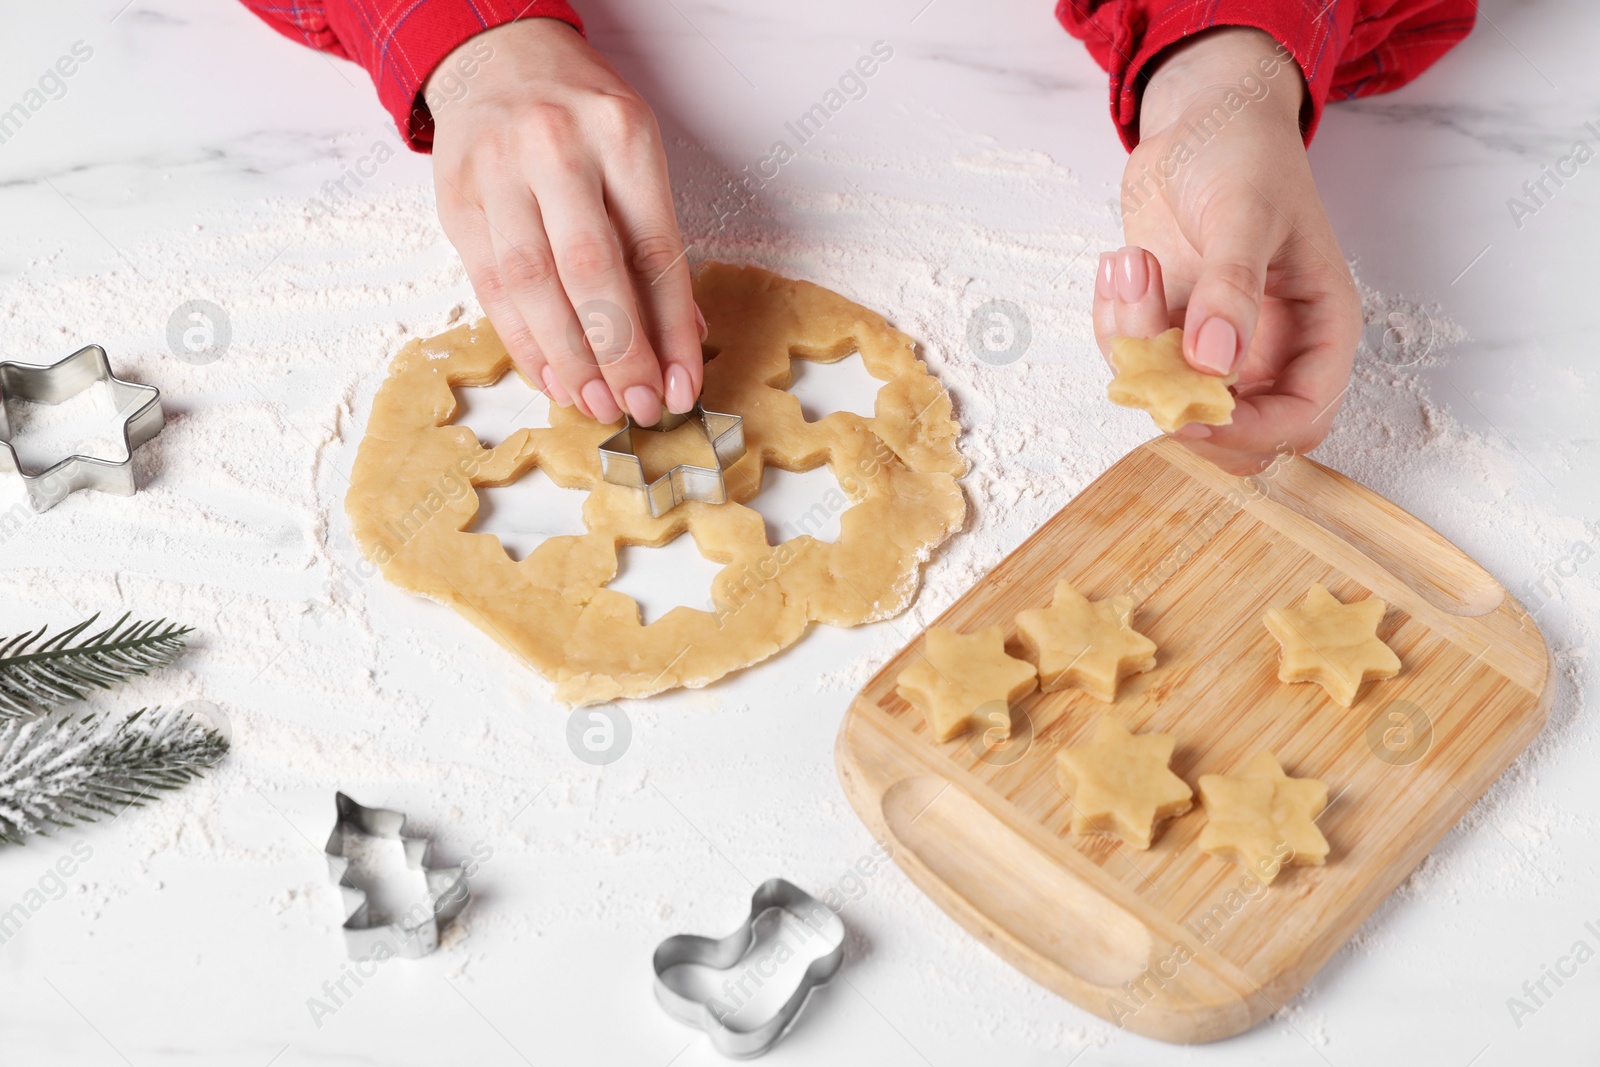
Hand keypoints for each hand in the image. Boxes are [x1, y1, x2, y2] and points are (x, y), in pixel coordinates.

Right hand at [428, 19, 703, 425]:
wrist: (498, 58)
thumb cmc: (580, 117)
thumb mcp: (634, 154)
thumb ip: (654, 241)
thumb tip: (683, 338)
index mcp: (621, 135)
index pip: (655, 250)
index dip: (672, 330)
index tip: (683, 385)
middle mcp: (557, 148)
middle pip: (592, 271)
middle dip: (620, 353)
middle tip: (639, 407)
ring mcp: (498, 171)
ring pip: (533, 285)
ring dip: (568, 358)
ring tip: (595, 404)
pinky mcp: (456, 199)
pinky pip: (491, 287)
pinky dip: (524, 342)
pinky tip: (552, 377)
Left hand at [1092, 27, 1361, 475]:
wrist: (1199, 121)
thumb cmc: (1245, 155)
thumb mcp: (1245, 211)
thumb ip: (1232, 287)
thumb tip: (1216, 361)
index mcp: (1319, 329)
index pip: (1300, 419)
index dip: (1249, 433)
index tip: (1192, 411)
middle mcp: (1270, 349)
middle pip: (1231, 431)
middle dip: (1175, 398)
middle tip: (1142, 347)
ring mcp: (1213, 345)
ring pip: (1166, 397)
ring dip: (1131, 343)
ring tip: (1129, 260)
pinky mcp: (1166, 332)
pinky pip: (1130, 363)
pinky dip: (1111, 325)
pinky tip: (1120, 263)